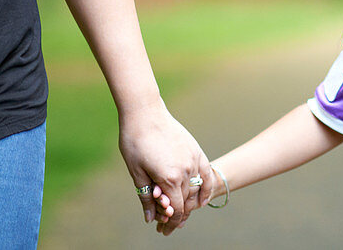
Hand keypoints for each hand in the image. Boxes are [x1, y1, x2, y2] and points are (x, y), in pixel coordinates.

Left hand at [118, 102, 213, 231]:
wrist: (146, 113)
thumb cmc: (136, 142)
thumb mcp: (136, 172)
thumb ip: (146, 197)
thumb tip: (150, 218)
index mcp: (169, 178)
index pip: (176, 209)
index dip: (171, 221)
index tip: (165, 229)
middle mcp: (186, 170)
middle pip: (187, 201)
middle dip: (178, 214)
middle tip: (168, 222)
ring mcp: (193, 159)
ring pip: (197, 189)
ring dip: (190, 202)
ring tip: (183, 211)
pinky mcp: (196, 150)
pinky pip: (206, 173)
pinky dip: (205, 187)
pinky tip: (202, 197)